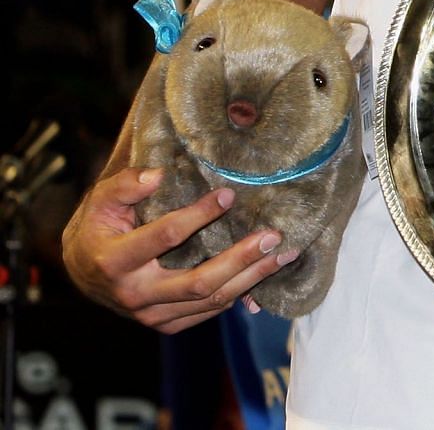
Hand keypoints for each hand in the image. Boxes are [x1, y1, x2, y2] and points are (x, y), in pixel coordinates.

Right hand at [61, 166, 296, 332]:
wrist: (83, 272)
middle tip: (273, 236)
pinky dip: (240, 293)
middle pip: (199, 282)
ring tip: (284, 255)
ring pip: (211, 300)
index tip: (229, 195)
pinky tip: (265, 274)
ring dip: (252, 278)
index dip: (199, 216)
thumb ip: (126, 185)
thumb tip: (158, 175)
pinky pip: (209, 312)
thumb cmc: (98, 227)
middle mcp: (135, 294)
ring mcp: (152, 315)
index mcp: (116, 261)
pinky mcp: (167, 324)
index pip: (165, 237)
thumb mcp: (101, 200)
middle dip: (242, 258)